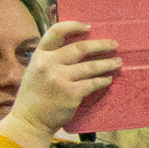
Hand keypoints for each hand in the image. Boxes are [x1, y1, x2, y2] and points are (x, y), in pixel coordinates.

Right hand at [2, 19, 120, 147]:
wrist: (30, 121)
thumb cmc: (34, 97)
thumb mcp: (35, 71)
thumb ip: (51, 59)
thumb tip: (76, 49)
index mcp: (39, 56)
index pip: (56, 32)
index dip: (74, 26)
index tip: (89, 27)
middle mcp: (48, 64)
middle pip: (80, 48)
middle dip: (101, 45)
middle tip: (114, 44)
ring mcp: (60, 78)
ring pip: (91, 66)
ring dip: (107, 63)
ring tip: (118, 62)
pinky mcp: (72, 93)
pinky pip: (93, 83)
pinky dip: (103, 80)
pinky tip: (108, 79)